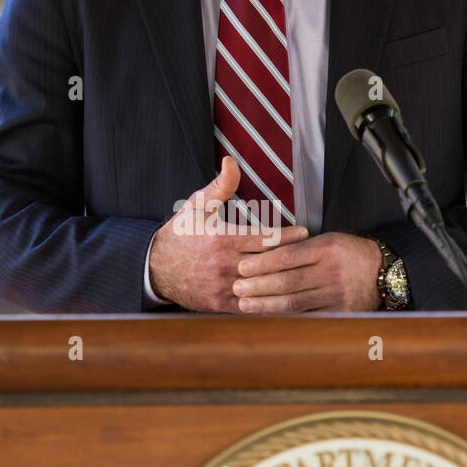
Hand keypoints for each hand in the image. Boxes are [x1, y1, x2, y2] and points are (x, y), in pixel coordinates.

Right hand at [148, 156, 310, 311]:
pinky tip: (284, 296)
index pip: (265, 239)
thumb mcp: (198, 205)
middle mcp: (224, 265)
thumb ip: (221, 185)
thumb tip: (232, 161)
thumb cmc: (180, 233)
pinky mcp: (219, 304)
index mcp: (222, 239)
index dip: (288, 236)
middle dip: (292, 257)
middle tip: (312, 252)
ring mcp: (223, 286)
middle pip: (268, 263)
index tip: (305, 232)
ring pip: (262, 286)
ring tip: (304, 274)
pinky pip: (250, 304)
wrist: (154, 268)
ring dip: (283, 280)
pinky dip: (267, 300)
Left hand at [231, 231, 383, 312]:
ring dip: (265, 304)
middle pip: (287, 281)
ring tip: (245, 304)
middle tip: (236, 287)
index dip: (261, 263)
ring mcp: (336, 294)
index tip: (242, 267)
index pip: (287, 256)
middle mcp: (332, 271)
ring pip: (294, 302)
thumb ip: (299, 247)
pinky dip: (285, 318)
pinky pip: (307, 317)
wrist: (383, 272)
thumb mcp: (328, 240)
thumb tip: (262, 255)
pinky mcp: (340, 312)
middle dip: (258, 285)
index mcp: (326, 248)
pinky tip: (268, 318)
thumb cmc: (350, 254)